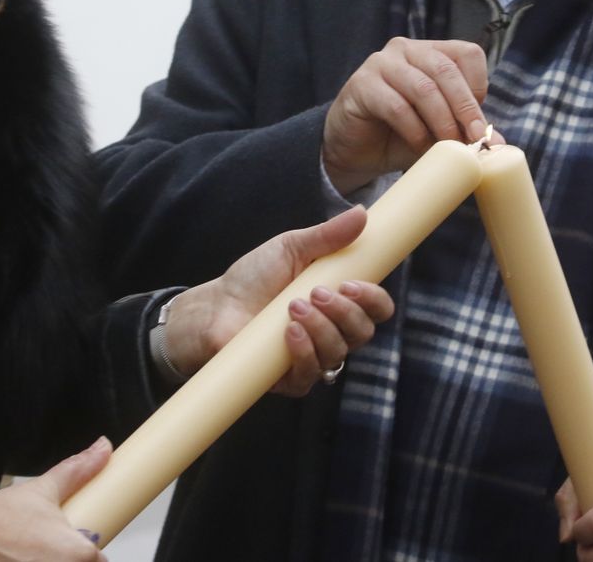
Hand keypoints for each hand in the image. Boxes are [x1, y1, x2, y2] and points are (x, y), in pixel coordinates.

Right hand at [0, 438, 109, 559]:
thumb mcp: (43, 489)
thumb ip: (78, 470)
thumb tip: (102, 449)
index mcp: (78, 554)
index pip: (99, 559)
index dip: (87, 550)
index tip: (75, 541)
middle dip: (66, 558)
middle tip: (44, 547)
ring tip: (29, 554)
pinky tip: (17, 560)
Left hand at [162, 206, 394, 394]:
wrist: (216, 306)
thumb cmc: (254, 277)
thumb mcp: (291, 247)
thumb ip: (327, 235)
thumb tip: (362, 213)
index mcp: (340, 300)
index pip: (376, 308)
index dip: (374, 299)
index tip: (352, 284)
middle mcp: (333, 331)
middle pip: (363, 332)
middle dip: (345, 312)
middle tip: (316, 293)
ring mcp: (314, 356)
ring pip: (338, 352)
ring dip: (320, 327)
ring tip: (292, 307)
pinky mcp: (291, 378)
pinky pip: (311, 374)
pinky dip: (304, 352)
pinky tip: (288, 333)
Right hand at [322, 37, 490, 194]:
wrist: (355, 150)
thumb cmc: (401, 134)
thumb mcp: (439, 129)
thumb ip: (462, 128)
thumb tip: (496, 141)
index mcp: (431, 51)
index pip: (467, 53)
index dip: (478, 88)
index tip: (480, 123)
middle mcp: (407, 49)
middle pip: (446, 70)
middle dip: (465, 108)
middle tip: (474, 140)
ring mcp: (381, 63)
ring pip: (424, 88)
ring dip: (442, 122)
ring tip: (449, 148)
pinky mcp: (362, 84)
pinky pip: (396, 106)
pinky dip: (414, 131)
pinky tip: (421, 148)